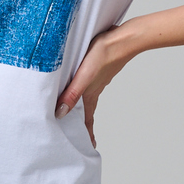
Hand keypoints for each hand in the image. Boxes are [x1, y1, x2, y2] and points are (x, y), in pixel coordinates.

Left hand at [54, 26, 134, 147]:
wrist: (123, 39)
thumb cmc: (104, 55)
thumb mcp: (84, 76)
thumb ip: (72, 94)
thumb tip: (60, 114)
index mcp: (90, 94)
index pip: (87, 119)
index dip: (86, 132)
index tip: (88, 144)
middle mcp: (94, 88)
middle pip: (86, 110)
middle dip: (83, 122)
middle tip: (79, 133)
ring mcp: (98, 78)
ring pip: (87, 96)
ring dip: (82, 106)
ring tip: (76, 111)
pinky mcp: (99, 67)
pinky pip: (90, 83)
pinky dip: (84, 89)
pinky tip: (81, 82)